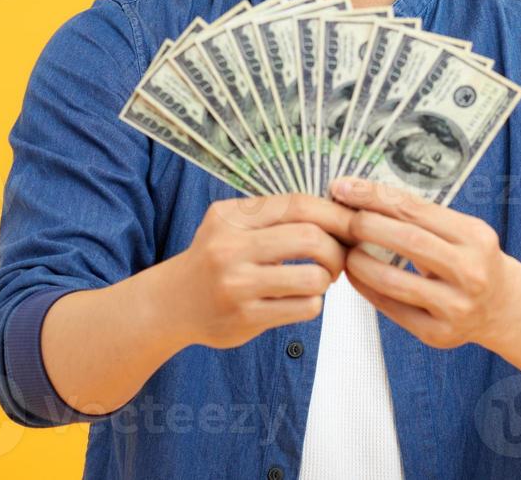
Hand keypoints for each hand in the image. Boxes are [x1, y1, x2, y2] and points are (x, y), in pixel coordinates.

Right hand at [172, 192, 356, 349]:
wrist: (169, 304)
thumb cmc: (212, 261)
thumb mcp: (229, 226)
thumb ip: (271, 216)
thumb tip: (336, 211)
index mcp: (230, 216)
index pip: (297, 204)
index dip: (334, 213)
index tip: (351, 223)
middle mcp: (230, 247)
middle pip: (309, 238)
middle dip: (336, 249)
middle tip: (337, 259)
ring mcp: (237, 284)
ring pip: (312, 277)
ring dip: (326, 279)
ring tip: (319, 280)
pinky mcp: (245, 317)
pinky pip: (303, 307)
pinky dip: (313, 303)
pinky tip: (300, 300)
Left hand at [330, 176, 519, 349]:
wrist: (502, 307)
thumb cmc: (471, 260)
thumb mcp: (461, 232)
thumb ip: (419, 218)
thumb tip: (361, 197)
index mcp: (474, 236)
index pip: (415, 209)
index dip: (374, 196)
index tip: (344, 188)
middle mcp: (470, 271)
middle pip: (405, 241)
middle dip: (365, 225)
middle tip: (341, 218)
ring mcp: (456, 306)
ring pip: (393, 281)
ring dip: (359, 261)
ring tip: (344, 249)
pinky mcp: (439, 334)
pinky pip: (392, 308)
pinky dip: (367, 289)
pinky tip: (355, 275)